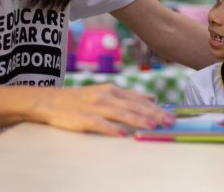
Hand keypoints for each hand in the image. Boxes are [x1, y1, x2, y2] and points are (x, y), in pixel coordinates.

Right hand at [32, 84, 173, 135]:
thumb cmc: (82, 98)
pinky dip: (111, 128)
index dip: (156, 108)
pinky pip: (100, 124)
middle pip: (134, 106)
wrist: (52, 101)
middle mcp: (107, 96)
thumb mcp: (108, 92)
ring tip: (152, 126)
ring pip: (121, 113)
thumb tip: (153, 97)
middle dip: (153, 114)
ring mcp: (96, 107)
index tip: (171, 115)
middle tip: (168, 122)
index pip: (140, 100)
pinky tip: (122, 134)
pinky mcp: (84, 118)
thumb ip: (130, 95)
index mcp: (114, 90)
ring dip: (137, 119)